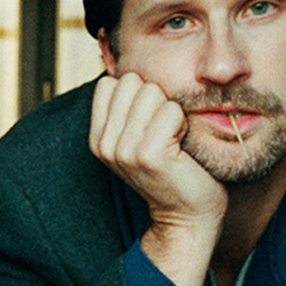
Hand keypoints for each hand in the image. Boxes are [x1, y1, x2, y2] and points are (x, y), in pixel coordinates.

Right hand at [90, 73, 226, 285]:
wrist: (188, 215)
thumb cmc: (174, 171)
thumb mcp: (139, 138)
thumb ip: (127, 109)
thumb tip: (129, 70)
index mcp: (97, 137)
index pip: (111, 82)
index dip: (137, 94)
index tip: (149, 124)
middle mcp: (104, 143)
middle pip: (132, 81)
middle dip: (156, 100)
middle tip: (164, 133)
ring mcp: (122, 149)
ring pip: (152, 92)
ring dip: (171, 111)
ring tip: (173, 139)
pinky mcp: (147, 154)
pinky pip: (171, 111)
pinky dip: (183, 124)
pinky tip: (181, 147)